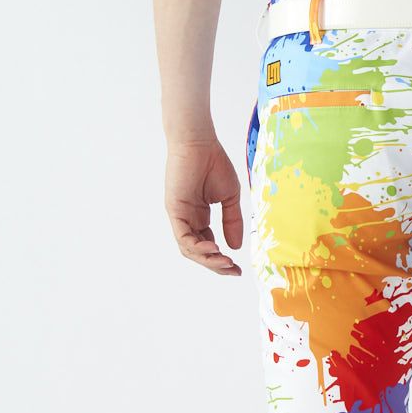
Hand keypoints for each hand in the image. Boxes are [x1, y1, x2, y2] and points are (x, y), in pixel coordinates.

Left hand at [164, 138, 243, 275]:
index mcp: (199, 216)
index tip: (237, 268)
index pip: (208, 246)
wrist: (200, 142)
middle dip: (216, 265)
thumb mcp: (230, 198)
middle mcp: (187, 219)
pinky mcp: (174, 210)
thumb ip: (232, 222)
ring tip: (225, 263)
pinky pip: (183, 237)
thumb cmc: (214, 163)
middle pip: (198, 252)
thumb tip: (236, 247)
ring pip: (190, 249)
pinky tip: (213, 250)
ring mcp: (179, 216)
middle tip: (232, 270)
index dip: (222, 260)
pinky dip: (197, 247)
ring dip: (208, 260)